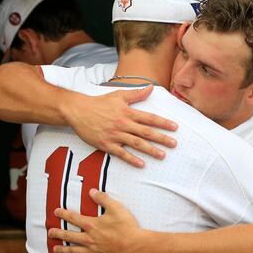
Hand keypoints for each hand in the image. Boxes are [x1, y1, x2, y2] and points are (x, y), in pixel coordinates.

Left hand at [49, 189, 146, 252]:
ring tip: (55, 251)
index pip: (73, 218)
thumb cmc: (127, 226)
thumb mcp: (116, 208)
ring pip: (75, 251)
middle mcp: (89, 239)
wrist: (136, 246)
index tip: (56, 212)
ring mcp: (94, 252)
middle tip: (50, 233)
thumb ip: (103, 199)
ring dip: (64, 251)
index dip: (63, 214)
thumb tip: (92, 191)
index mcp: (91, 225)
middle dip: (58, 234)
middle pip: (69, 236)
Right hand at [60, 86, 178, 166]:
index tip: (174, 128)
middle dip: (161, 138)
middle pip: (146, 132)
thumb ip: (136, 94)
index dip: (163, 123)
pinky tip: (141, 164)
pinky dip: (131, 159)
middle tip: (174, 144)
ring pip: (136, 143)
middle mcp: (123, 124)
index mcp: (127, 112)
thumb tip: (151, 88)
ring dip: (150, 150)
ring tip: (162, 155)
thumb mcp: (118, 95)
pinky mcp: (106, 144)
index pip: (149, 118)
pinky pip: (121, 153)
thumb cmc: (99, 102)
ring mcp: (115, 135)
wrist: (78, 111)